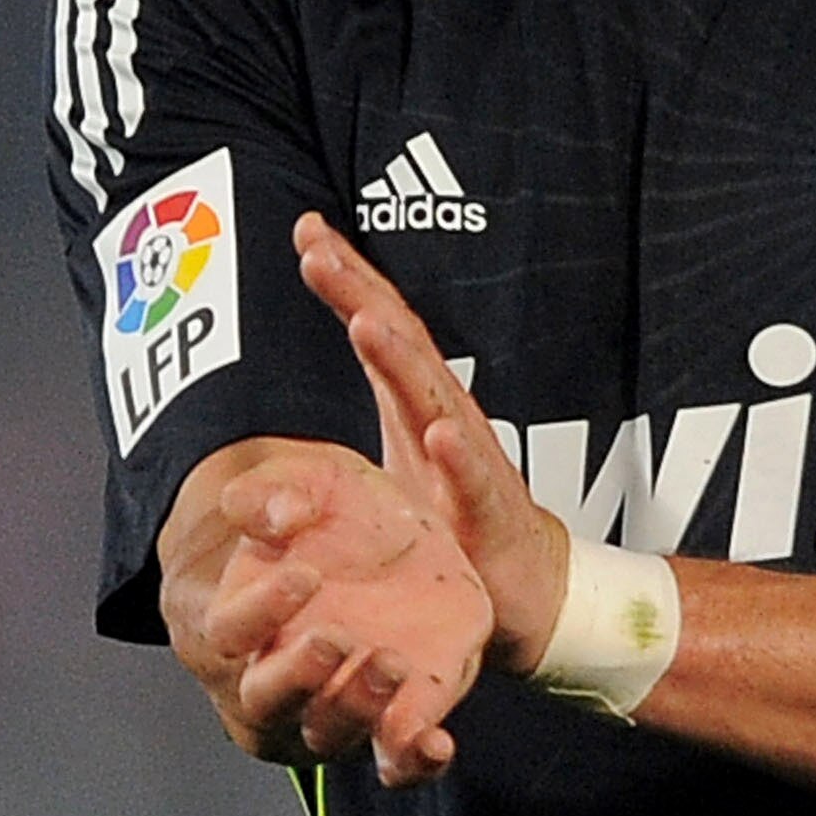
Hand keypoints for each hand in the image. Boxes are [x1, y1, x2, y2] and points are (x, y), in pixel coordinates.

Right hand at [163, 439, 492, 787]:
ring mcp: (331, 706)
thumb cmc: (330, 516)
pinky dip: (412, 759)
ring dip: (357, 709)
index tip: (304, 575)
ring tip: (391, 665)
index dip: (260, 609)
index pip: (229, 630)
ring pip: (328, 733)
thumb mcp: (305, 481)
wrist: (385, 541)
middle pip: (267, 700)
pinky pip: (392, 759)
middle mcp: (277, 676)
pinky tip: (436, 742)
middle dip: (299, 675)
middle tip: (334, 639)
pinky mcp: (389, 721)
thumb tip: (278, 516)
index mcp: (242, 618)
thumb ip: (274, 492)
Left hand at [294, 213, 570, 669]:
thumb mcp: (394, 458)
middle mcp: (445, 416)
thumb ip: (364, 412)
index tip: (307, 230)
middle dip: (360, 293)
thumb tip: (286, 402)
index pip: (381, 324)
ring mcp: (470, 461)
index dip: (347, 277)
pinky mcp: (489, 514)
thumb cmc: (458, 517)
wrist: (529, 584)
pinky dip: (456, 457)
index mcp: (417, 401)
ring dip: (401, 360)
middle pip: (402, 342)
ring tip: (365, 323)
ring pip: (434, 399)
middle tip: (318, 252)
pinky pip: (473, 482)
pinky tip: (440, 435)